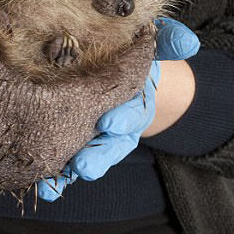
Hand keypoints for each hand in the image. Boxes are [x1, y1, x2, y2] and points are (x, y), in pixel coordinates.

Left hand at [37, 17, 199, 200]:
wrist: (116, 70)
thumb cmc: (130, 53)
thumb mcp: (152, 44)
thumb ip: (169, 42)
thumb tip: (189, 44)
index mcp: (135, 103)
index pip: (132, 114)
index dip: (123, 119)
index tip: (110, 123)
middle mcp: (116, 126)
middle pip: (109, 146)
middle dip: (97, 156)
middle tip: (83, 164)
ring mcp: (95, 139)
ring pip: (88, 159)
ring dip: (74, 171)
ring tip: (58, 182)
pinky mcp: (71, 144)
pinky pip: (65, 165)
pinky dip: (56, 181)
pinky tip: (44, 191)